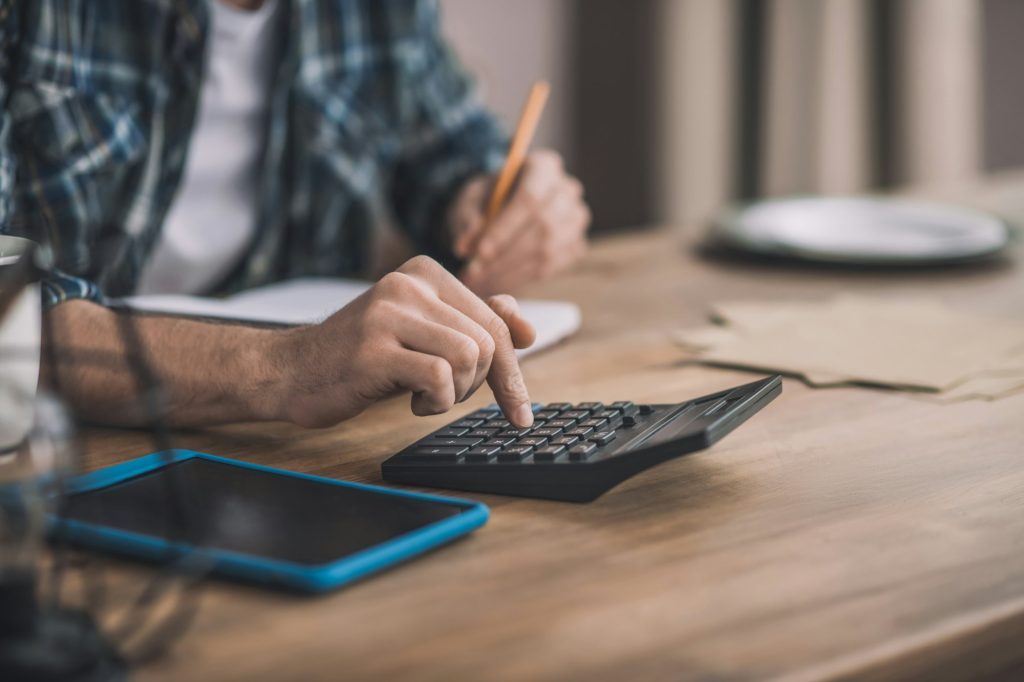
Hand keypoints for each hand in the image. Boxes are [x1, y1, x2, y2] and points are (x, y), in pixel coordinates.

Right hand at [267, 256, 536, 428]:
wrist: (291, 371)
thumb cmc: (363, 357)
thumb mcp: (422, 334)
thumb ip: (470, 323)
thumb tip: (527, 330)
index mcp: (425, 273)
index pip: (495, 320)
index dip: (512, 370)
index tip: (519, 408)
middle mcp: (408, 284)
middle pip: (487, 341)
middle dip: (480, 383)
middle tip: (447, 395)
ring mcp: (388, 314)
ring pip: (469, 356)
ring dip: (457, 392)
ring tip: (428, 396)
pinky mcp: (373, 348)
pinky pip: (439, 377)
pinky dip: (437, 402)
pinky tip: (412, 403)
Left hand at [449, 150, 590, 296]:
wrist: (502, 209)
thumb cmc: (486, 199)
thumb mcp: (468, 201)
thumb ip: (465, 220)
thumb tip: (465, 246)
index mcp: (544, 167)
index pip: (530, 198)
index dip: (505, 228)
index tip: (480, 251)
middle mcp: (567, 191)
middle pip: (542, 227)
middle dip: (505, 256)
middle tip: (474, 274)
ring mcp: (576, 220)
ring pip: (547, 251)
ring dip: (510, 271)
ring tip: (478, 282)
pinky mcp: (575, 246)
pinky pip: (550, 267)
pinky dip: (519, 278)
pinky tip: (495, 282)